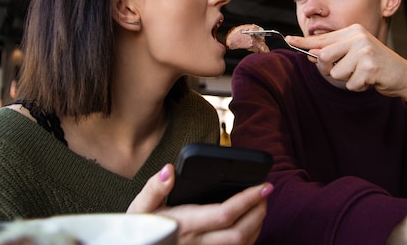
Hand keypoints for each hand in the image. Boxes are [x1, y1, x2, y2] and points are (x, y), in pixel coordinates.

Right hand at [127, 164, 272, 244]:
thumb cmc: (140, 229)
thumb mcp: (140, 207)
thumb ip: (154, 188)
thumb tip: (170, 169)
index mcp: (184, 225)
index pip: (225, 214)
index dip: (248, 199)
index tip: (264, 185)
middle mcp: (197, 244)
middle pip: (240, 233)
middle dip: (259, 212)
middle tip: (266, 192)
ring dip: (257, 225)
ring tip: (261, 204)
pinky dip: (248, 238)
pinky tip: (249, 223)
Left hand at [286, 24, 406, 104]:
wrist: (403, 75)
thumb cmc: (376, 64)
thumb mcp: (355, 53)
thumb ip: (334, 52)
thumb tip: (310, 53)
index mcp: (353, 31)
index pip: (323, 38)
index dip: (304, 41)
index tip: (289, 40)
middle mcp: (359, 37)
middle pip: (324, 57)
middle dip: (330, 69)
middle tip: (345, 70)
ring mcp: (365, 52)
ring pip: (336, 73)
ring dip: (347, 79)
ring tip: (361, 73)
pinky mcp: (370, 68)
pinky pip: (350, 84)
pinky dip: (358, 86)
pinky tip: (369, 80)